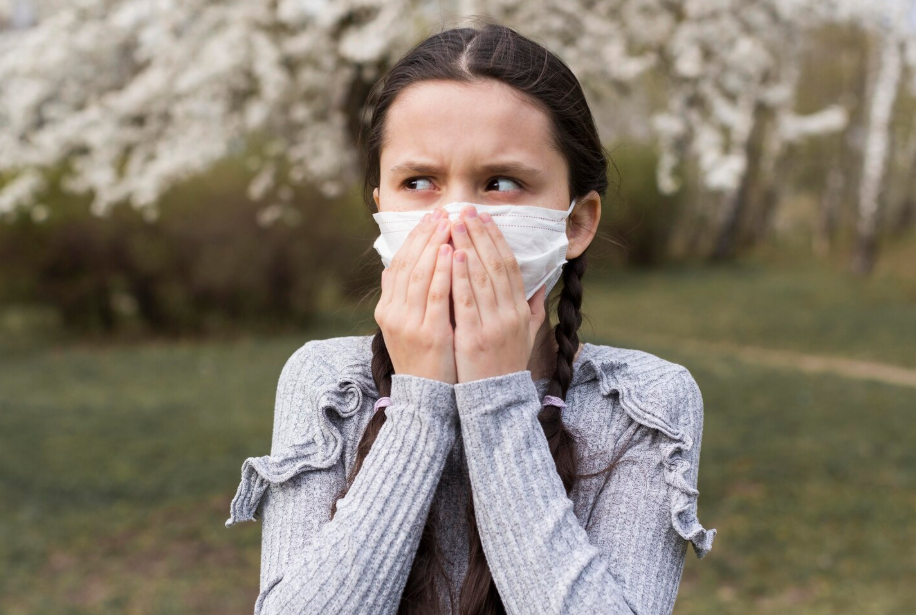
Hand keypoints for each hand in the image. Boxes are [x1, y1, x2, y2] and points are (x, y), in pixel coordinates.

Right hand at [375, 207, 457, 383]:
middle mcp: (393, 314)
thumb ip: (402, 299)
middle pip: (407, 265)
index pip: (398, 265)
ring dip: (434, 245)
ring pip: (419, 275)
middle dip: (425, 236)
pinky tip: (452, 252)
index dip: (414, 239)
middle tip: (441, 212)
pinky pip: (435, 295)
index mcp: (387, 310)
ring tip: (447, 223)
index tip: (429, 218)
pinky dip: (443, 271)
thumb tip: (396, 269)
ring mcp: (409, 324)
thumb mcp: (405, 328)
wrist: (425, 398)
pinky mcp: (428, 333)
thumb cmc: (423, 360)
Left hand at [450, 205, 547, 382]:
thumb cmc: (505, 366)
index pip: (509, 266)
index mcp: (521, 310)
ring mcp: (493, 326)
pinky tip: (454, 256)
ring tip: (455, 223)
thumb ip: (534, 308)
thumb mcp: (527, 335)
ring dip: (468, 247)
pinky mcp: (474, 338)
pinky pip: (467, 302)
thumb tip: (541, 285)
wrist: (496, 402)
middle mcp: (510, 314)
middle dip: (480, 234)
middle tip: (466, 210)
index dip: (497, 239)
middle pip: (495, 265)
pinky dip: (461, 277)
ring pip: (481, 278)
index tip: (485, 218)